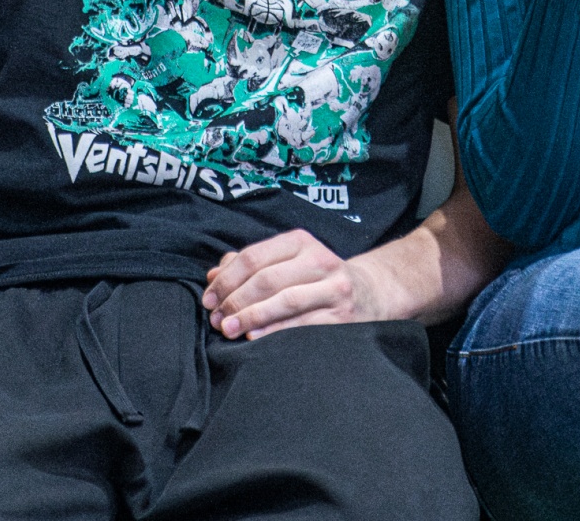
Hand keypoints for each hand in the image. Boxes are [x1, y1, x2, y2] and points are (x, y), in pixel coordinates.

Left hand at [203, 229, 390, 338]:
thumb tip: (213, 275)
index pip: (254, 257)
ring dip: (251, 316)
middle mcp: (320, 261)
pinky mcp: (342, 316)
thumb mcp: (288, 262)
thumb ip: (250, 265)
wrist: (370, 294)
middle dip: (235, 300)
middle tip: (216, 319)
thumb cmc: (316, 279)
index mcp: (301, 242)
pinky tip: (255, 338)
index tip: (209, 298)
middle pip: (266, 279)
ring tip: (229, 329)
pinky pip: (303, 325)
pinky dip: (275, 332)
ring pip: (285, 301)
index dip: (226, 279)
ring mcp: (334, 289)